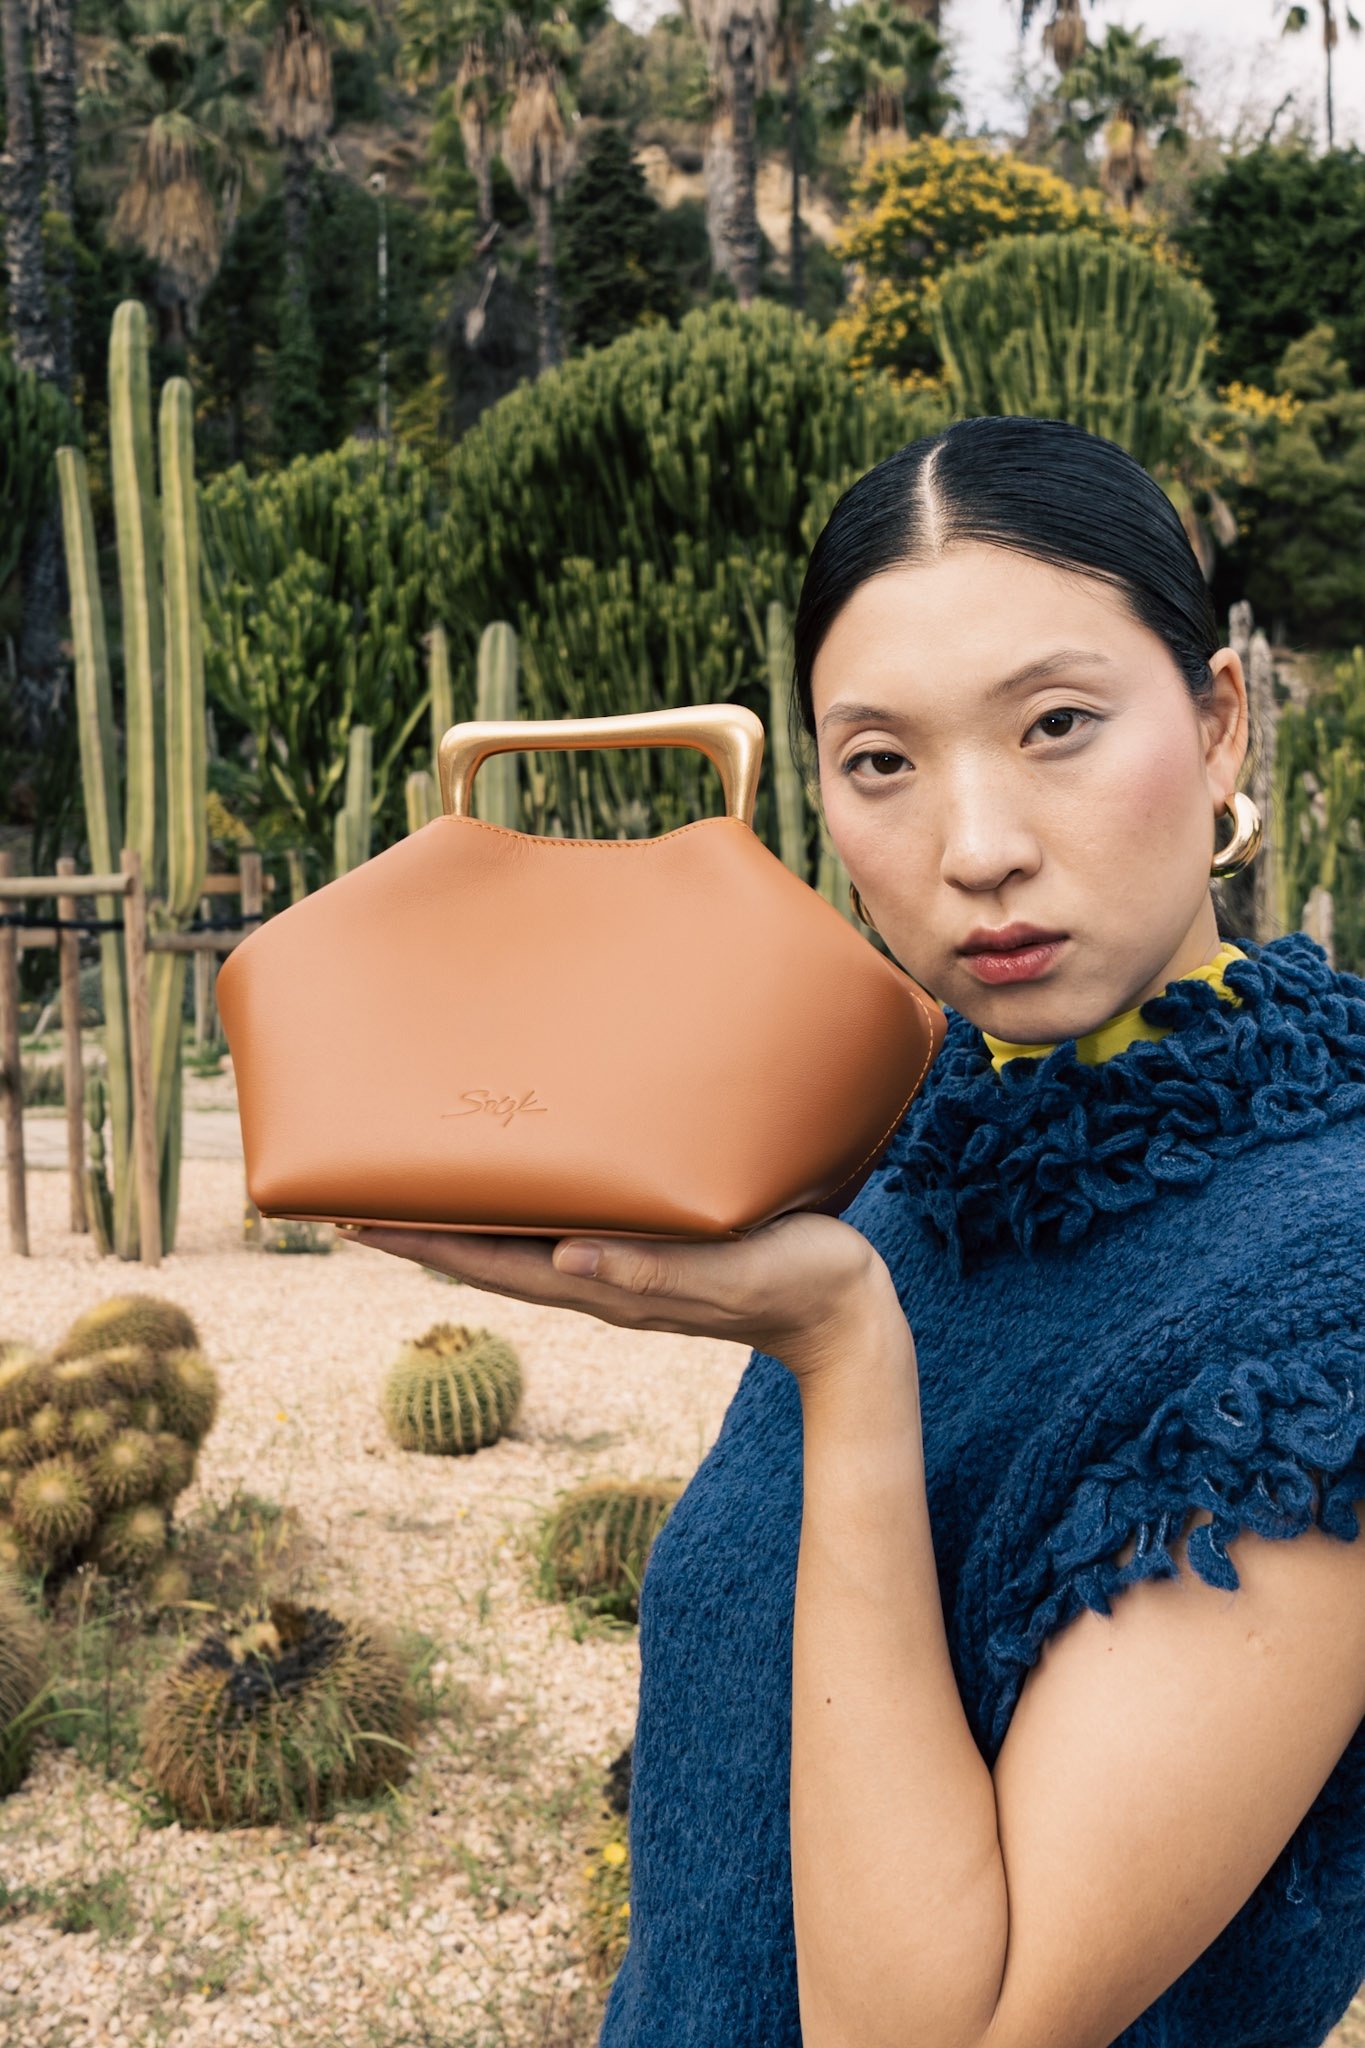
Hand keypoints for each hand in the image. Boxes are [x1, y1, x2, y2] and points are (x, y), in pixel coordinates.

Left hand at [335, 1211, 884, 1383]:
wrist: (850, 1317)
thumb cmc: (800, 1284)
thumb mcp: (730, 1274)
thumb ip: (653, 1272)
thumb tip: (563, 1261)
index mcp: (604, 1284)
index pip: (487, 1264)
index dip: (418, 1241)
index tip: (351, 1216)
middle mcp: (597, 1280)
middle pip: (484, 1254)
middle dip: (418, 1225)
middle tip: (350, 1186)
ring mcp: (619, 1271)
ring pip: (516, 1243)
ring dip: (460, 1216)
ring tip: (411, 1177)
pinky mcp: (648, 1252)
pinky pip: (559, 1228)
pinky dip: (517, 1208)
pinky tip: (515, 1181)